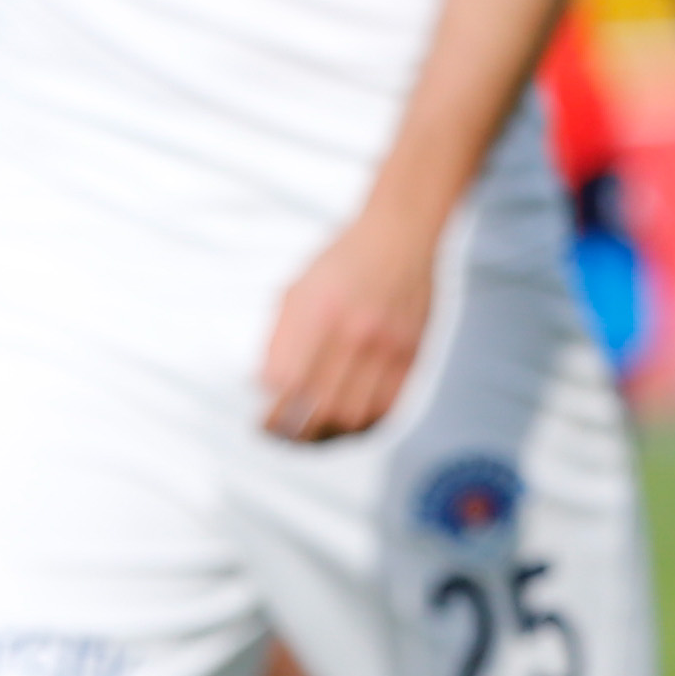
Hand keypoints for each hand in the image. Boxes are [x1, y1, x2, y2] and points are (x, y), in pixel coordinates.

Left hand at [260, 216, 436, 442]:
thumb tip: (264, 388)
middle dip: (294, 432)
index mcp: (316, 312)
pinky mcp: (413, 356)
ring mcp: (388, 347)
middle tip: (279, 438)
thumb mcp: (296, 289)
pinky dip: (363, 425)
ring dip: (328, 435)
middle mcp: (353, 332)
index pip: (286, 381)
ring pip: (355, 415)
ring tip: (309, 437)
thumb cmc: (340, 262)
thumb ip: (280, 338)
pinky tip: (345, 425)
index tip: (261, 420)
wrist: (399, 237)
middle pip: (320, 406)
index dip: (271, 409)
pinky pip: (387, 407)